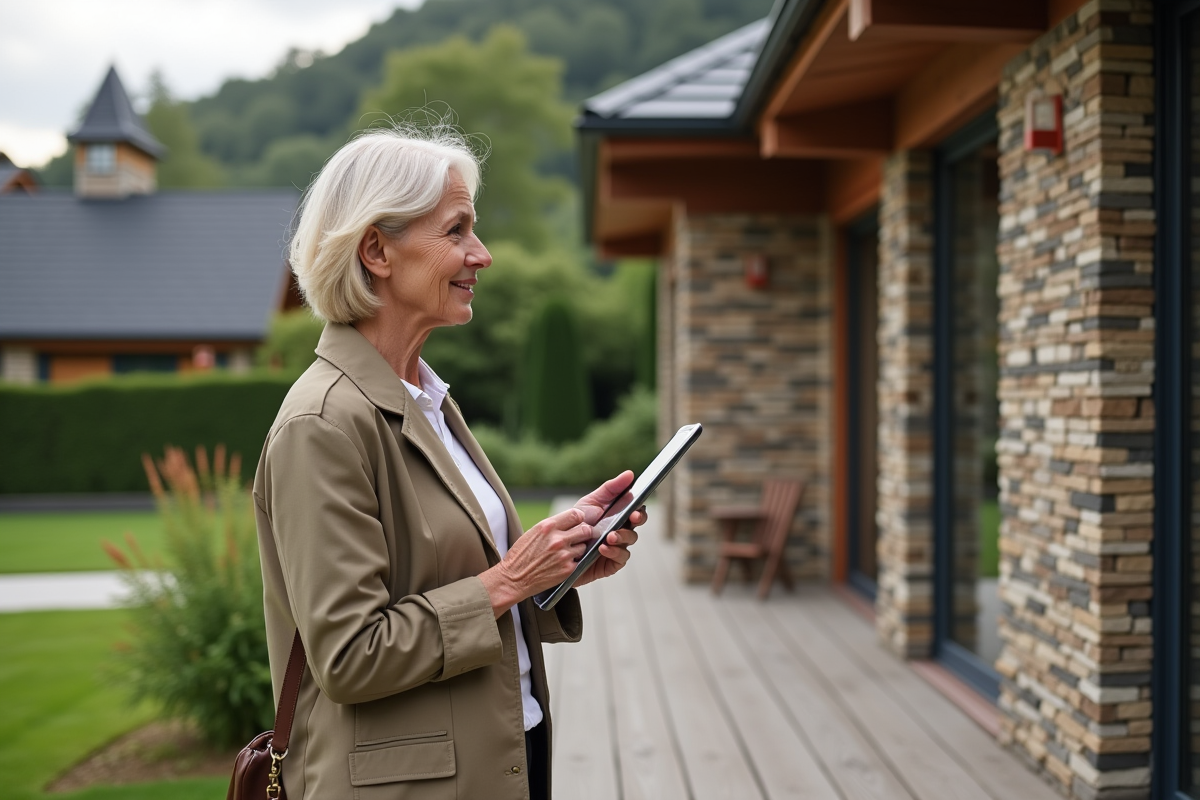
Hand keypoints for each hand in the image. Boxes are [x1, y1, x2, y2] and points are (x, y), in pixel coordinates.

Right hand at [478, 507, 594, 616]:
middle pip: (585, 529)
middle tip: (579, 538)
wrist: (513, 579)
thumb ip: (552, 527)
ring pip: (584, 546)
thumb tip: (570, 523)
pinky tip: (562, 563)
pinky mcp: (567, 569)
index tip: (578, 523)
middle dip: (584, 533)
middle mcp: (557, 539)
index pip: (576, 514)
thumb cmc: (521, 555)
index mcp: (548, 526)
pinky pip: (579, 561)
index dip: (579, 519)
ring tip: (566, 553)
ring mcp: (564, 554)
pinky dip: (574, 562)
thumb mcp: (534, 533)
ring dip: (578, 549)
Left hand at [572, 471, 647, 588]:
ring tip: (609, 536)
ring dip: (622, 537)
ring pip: (629, 542)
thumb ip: (611, 488)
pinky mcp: (611, 563)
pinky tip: (603, 548)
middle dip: (636, 522)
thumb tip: (630, 474)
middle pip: (636, 526)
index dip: (639, 511)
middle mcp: (621, 532)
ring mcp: (617, 548)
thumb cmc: (577, 522)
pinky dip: (614, 552)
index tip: (635, 510)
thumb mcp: (591, 502)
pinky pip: (620, 558)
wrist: (559, 547)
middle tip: (631, 518)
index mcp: (619, 517)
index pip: (636, 513)